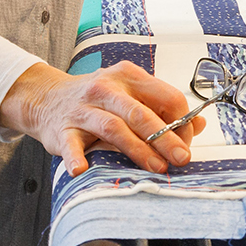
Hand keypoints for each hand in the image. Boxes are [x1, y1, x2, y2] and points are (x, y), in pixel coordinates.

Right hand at [0, 61, 203, 175]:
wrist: (46, 97)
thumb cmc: (96, 98)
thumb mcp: (131, 94)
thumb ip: (163, 109)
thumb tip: (199, 124)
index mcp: (130, 77)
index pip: (166, 97)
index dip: (182, 122)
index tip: (187, 144)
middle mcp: (107, 88)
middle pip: (141, 113)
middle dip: (165, 137)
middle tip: (181, 158)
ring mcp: (83, 109)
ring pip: (114, 127)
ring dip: (137, 149)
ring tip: (156, 167)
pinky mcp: (62, 130)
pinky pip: (70, 145)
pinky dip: (76, 157)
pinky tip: (83, 169)